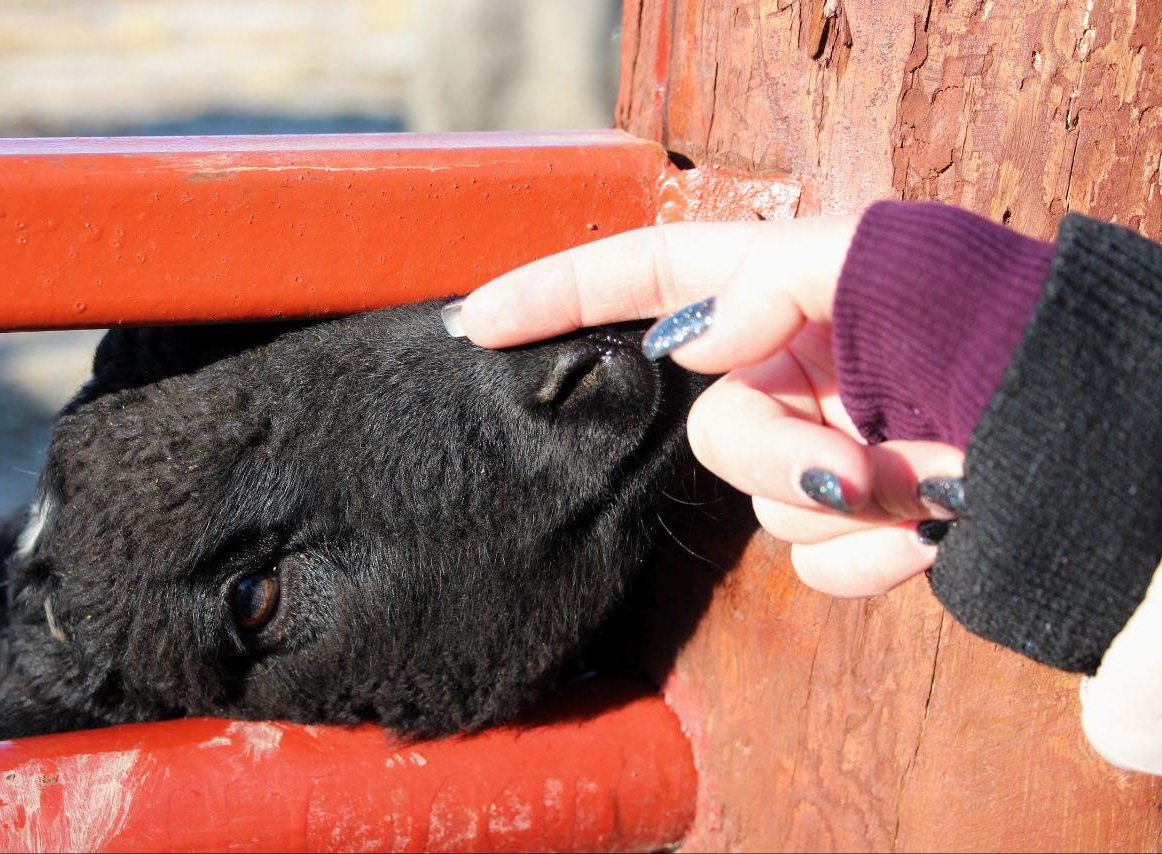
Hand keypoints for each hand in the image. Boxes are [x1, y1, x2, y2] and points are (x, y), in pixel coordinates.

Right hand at [454, 217, 964, 596]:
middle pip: (705, 429)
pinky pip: (814, 564)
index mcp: (783, 290)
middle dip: (778, 455)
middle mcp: (789, 370)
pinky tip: (937, 528)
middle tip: (862, 462)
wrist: (1093, 425)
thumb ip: (770, 281)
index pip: (641, 282)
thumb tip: (694, 347)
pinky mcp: (853, 520)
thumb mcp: (887, 257)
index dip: (553, 298)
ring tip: (939, 477)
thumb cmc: (999, 316)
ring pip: (761, 506)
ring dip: (848, 502)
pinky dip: (876, 557)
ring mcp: (817, 449)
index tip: (474, 326)